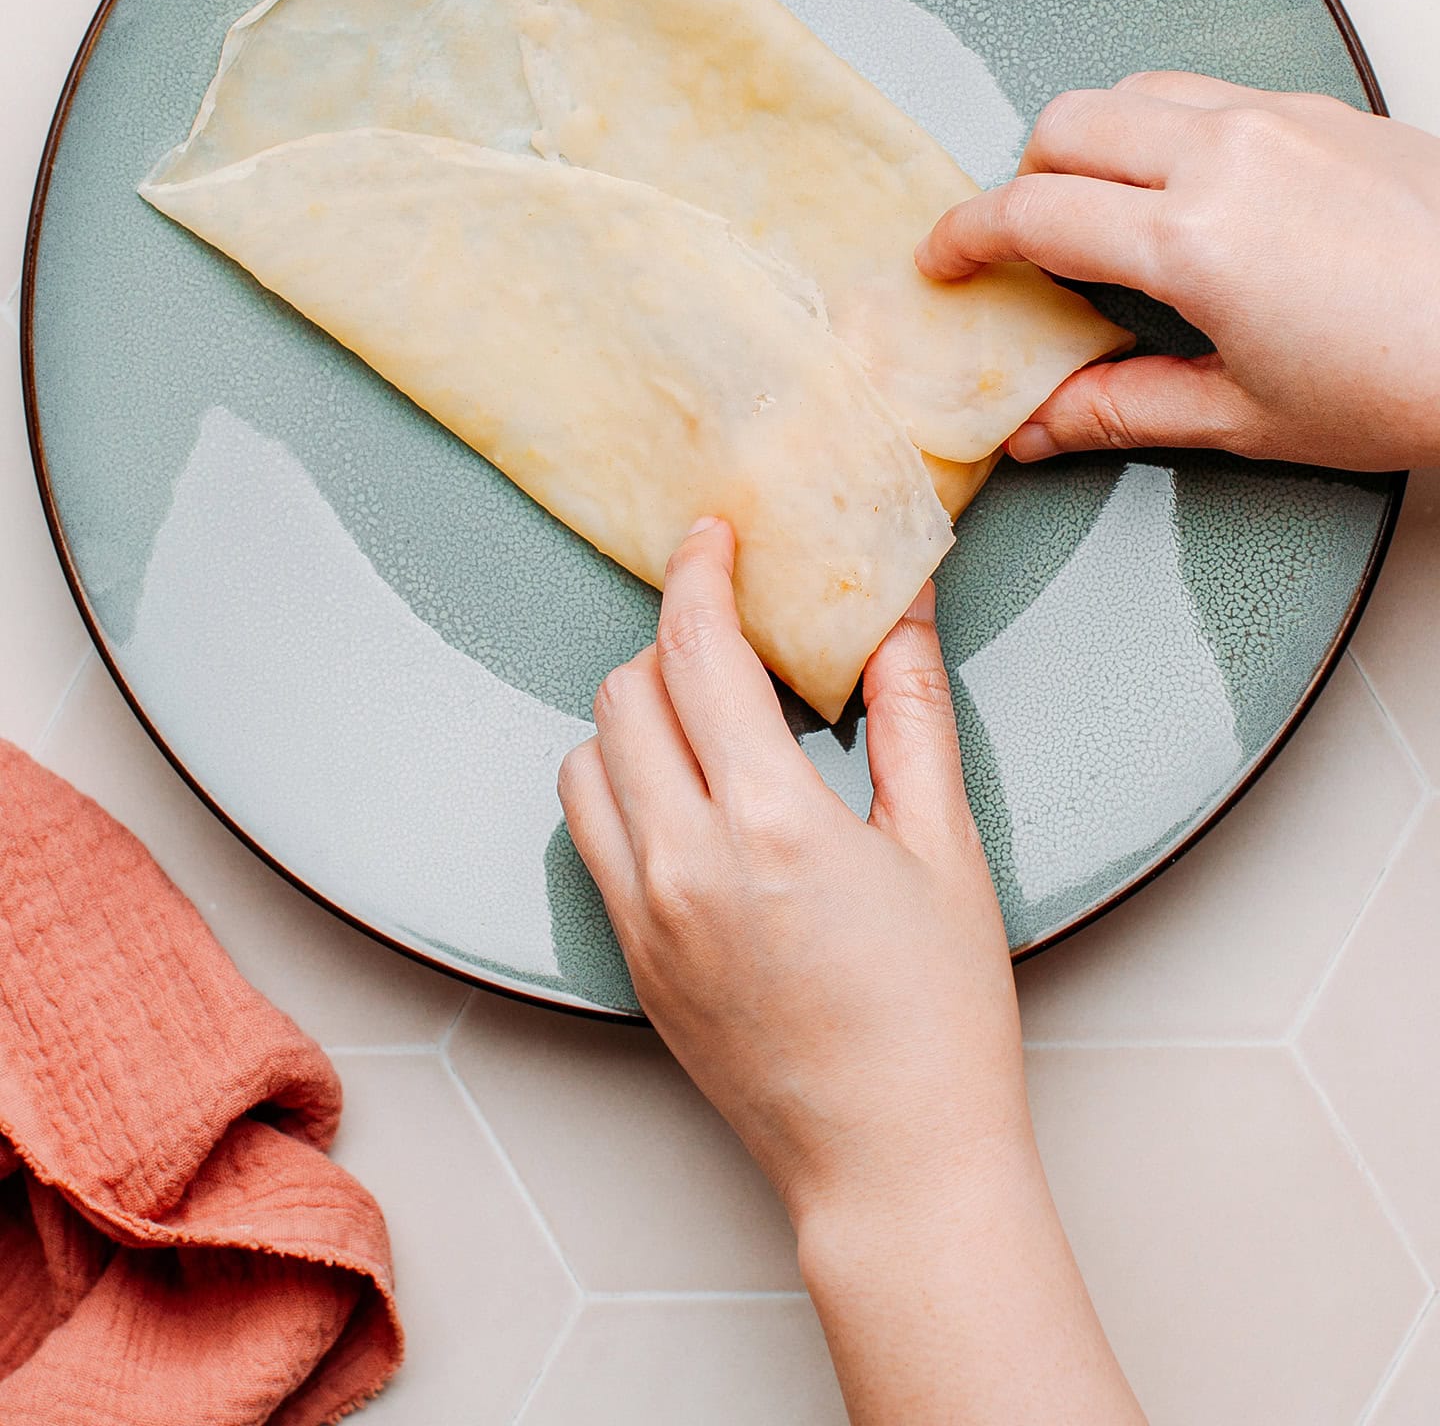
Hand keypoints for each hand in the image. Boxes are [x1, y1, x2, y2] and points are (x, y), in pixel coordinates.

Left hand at [559, 519, 1142, 1425]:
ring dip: (638, 716)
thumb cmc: (937, 1020)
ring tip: (715, 725)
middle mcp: (683, 862)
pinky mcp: (629, 959)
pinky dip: (623, 787)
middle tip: (738, 640)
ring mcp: (643, 916)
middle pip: (626, 690)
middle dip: (674, 642)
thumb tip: (899, 610)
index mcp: (769, 824)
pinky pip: (590, 835)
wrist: (893, 1170)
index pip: (696, 650)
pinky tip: (694, 800)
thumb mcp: (946, 848)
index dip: (699, 573)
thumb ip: (911, 711)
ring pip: (587, 759)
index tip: (712, 538)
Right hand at [917, 72, 1439, 471]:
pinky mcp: (1330, 110)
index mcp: (1195, 239)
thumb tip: (1039, 425)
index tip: (943, 259)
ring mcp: (1284, 120)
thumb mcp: (1248, 417)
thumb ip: (1123, 409)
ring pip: (1138, 91)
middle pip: (1067, 124)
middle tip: (1032, 246)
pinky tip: (1205, 196)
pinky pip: (1216, 93)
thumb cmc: (1412, 382)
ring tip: (1115, 213)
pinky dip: (1176, 130)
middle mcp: (1230, 156)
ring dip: (1099, 142)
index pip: (1031, 213)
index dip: (964, 236)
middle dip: (1026, 179)